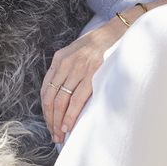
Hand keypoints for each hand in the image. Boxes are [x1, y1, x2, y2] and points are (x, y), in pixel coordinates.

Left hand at [42, 14, 134, 143]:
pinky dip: (70, 115)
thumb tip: (67, 93)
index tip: (50, 125)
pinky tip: (68, 126)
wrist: (121, 28)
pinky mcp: (93, 73)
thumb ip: (70, 68)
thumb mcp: (80, 52)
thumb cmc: (103, 44)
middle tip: (55, 136)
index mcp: (60, 59)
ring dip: (58, 121)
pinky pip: (77, 99)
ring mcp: (79, 68)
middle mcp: (66, 63)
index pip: (45, 90)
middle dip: (50, 120)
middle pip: (51, 98)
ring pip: (61, 101)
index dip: (46, 110)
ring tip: (61, 136)